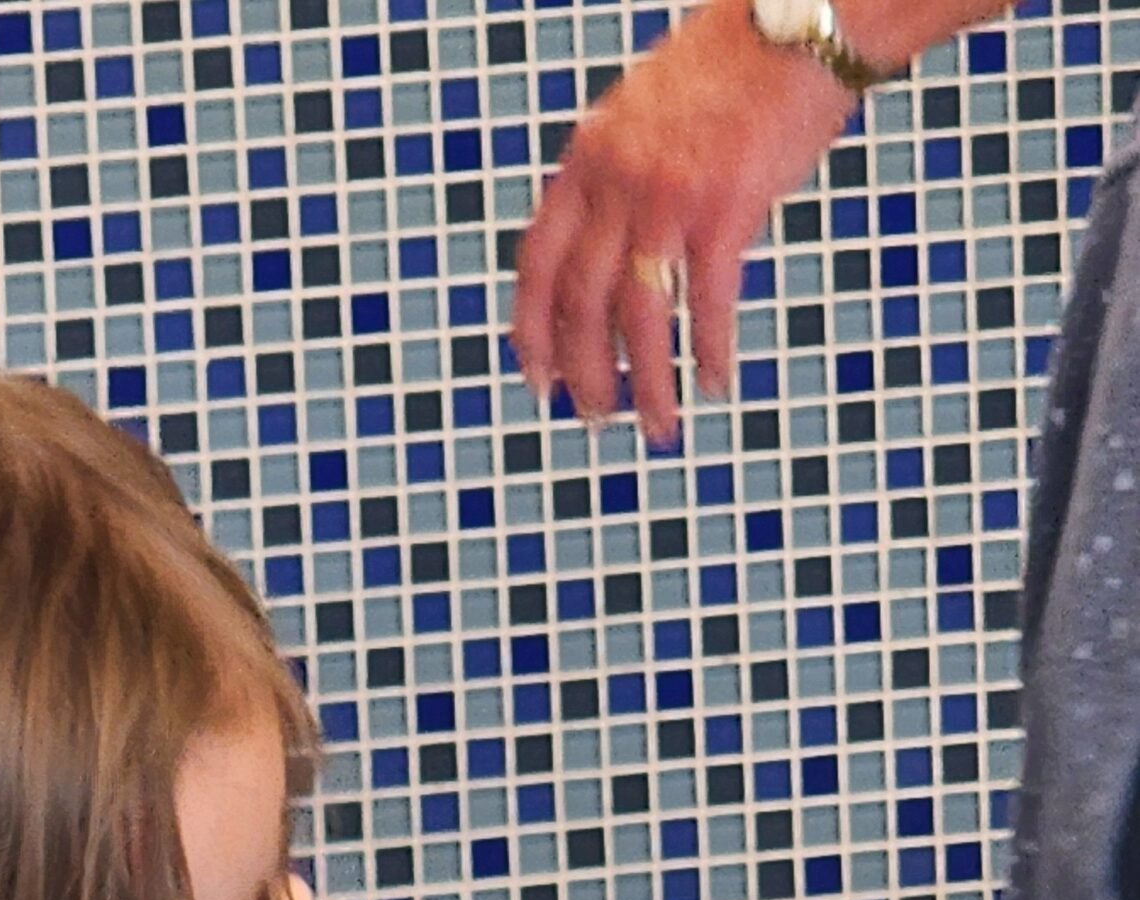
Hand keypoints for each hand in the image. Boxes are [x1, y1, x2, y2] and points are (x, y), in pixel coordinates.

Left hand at [513, 0, 850, 439]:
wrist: (796, 22)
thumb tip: (603, 253)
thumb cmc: (729, 70)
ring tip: (658, 428)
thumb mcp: (642, 116)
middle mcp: (617, 179)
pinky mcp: (725, 207)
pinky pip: (709, 304)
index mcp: (587, 157)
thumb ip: (614, 179)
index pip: (538, 263)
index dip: (533, 332)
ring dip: (646, 384)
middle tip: (597, 422)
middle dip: (586, 374)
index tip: (538, 383)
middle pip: (582, 303)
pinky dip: (711, 353)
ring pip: (639, 317)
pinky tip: (716, 384)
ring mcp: (668, 194)